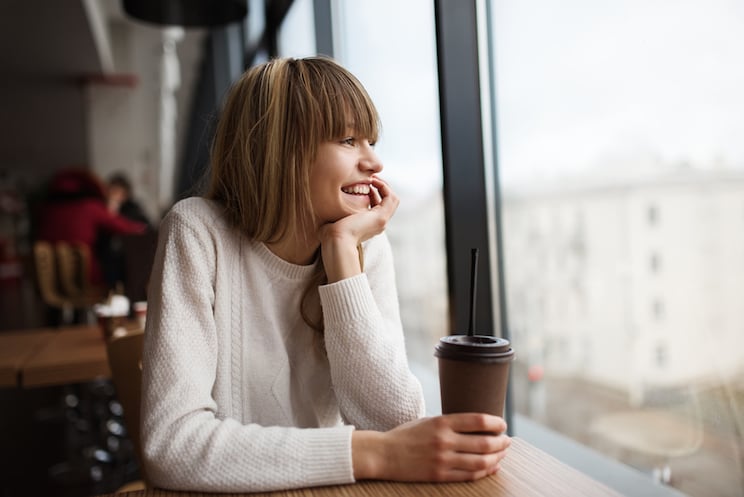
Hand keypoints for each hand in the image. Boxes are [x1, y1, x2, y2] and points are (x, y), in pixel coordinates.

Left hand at [319, 177, 398, 281]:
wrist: (336, 242)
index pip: (377, 206)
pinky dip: (384, 187)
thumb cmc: (330, 234)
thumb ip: (335, 214)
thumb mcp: (334, 221)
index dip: (372, 193)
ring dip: (384, 186)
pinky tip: (373, 181)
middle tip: (370, 178)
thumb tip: (326, 209)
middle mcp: (378, 224)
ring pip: (392, 199)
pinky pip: (391, 198)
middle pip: (387, 202)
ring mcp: (381, 221)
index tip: (362, 184)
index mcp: (368, 226)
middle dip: (380, 188)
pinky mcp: (381, 217)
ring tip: (373, 178)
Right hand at [352, 413, 510, 481]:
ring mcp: (443, 460)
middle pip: (484, 442)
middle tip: (507, 441)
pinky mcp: (439, 475)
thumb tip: (476, 425)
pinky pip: (469, 475)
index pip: (477, 420)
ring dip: (496, 458)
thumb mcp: (428, 421)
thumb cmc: (406, 435)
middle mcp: (444, 440)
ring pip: (480, 461)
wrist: (384, 454)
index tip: (503, 424)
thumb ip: (450, 423)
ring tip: (502, 454)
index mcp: (442, 422)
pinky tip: (491, 467)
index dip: (495, 422)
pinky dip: (484, 472)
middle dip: (501, 442)